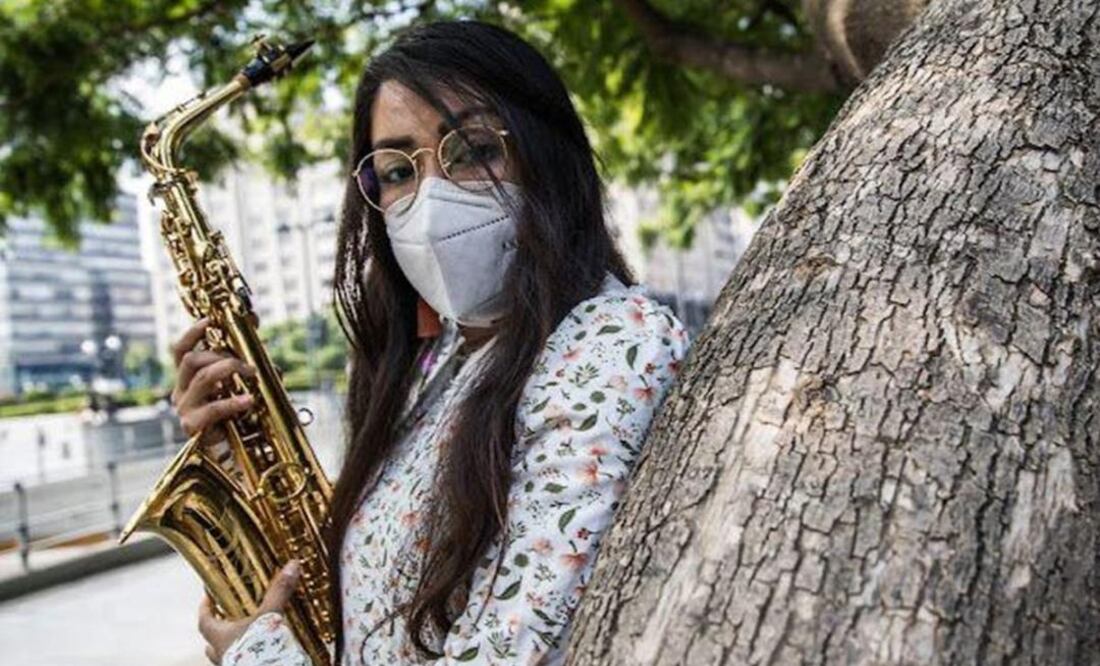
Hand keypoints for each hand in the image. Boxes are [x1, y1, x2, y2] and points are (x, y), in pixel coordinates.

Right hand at [170, 318, 256, 447]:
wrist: (233, 453)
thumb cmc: (238, 416)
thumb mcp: (242, 385)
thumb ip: (247, 361)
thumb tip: (258, 330)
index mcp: (188, 380)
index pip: (180, 351)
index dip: (192, 333)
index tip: (209, 320)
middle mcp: (181, 392)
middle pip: (191, 360)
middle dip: (220, 354)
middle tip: (247, 363)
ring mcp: (185, 408)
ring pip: (202, 377)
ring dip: (229, 369)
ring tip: (252, 373)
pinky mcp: (192, 426)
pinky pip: (213, 408)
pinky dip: (234, 401)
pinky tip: (250, 400)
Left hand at [198, 560, 301, 664]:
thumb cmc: (260, 647)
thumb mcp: (270, 615)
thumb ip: (279, 591)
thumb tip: (292, 565)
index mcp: (221, 636)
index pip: (205, 621)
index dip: (205, 609)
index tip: (207, 598)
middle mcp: (222, 653)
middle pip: (211, 642)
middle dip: (218, 631)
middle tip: (226, 619)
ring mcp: (231, 664)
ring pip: (225, 655)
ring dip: (232, 646)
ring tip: (244, 637)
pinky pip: (241, 662)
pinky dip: (246, 657)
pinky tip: (258, 653)